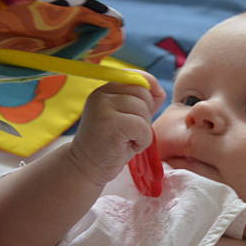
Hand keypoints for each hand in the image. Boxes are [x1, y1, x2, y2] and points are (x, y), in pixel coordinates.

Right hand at [70, 71, 165, 185]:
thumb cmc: (111, 144)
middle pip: (143, 94)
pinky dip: (142, 141)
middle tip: (130, 132)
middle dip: (145, 115)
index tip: (145, 111)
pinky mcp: (110, 123)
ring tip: (126, 140)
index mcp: (106, 89)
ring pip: (144, 111)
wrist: (86, 167)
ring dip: (143, 131)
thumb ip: (142, 102)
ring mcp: (103, 107)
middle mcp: (102, 94)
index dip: (150, 93)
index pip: (138, 77)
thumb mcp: (127, 118)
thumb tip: (159, 91)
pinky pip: (142, 127)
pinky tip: (127, 147)